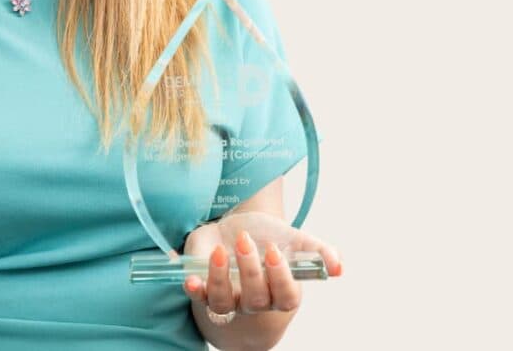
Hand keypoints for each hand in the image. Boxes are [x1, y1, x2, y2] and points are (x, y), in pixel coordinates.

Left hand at [181, 213, 341, 318]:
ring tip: (220, 252)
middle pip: (255, 299)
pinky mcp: (204, 286)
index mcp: (278, 291)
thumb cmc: (268, 237)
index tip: (273, 250)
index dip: (281, 278)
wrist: (237, 226)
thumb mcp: (294, 239)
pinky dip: (194, 289)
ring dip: (220, 280)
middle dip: (250, 271)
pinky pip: (198, 296)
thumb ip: (318, 251)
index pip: (286, 297)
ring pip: (224, 303)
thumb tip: (338, 267)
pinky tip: (190, 278)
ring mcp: (228, 296)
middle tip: (244, 241)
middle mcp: (253, 299)